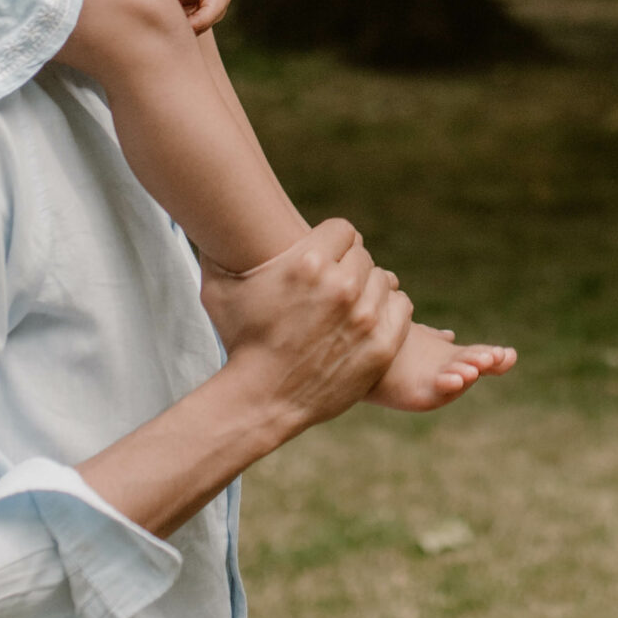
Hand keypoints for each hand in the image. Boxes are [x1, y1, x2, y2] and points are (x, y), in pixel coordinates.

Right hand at [199, 219, 411, 431]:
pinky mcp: (383, 344)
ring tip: (349, 306)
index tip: (328, 257)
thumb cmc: (241, 342)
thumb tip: (216, 218)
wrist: (262, 399)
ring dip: (369, 289)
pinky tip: (369, 319)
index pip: (344, 230)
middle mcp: (341, 285)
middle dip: (349, 267)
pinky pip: (401, 305)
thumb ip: (223, 249)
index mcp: (308, 263)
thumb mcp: (223, 289)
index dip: (334, 243)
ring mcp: (365, 316)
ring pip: (383, 279)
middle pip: (363, 255)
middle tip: (334, 287)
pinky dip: (389, 310)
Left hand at [371, 320, 515, 412]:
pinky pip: (436, 392)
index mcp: (451, 361)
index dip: (494, 356)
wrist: (361, 359)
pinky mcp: (418, 396)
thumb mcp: (416, 340)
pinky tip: (454, 378)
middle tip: (494, 358)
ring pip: (457, 380)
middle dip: (483, 362)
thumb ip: (433, 338)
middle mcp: (447, 374)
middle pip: (473, 367)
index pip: (479, 356)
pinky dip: (447, 385)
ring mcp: (434, 386)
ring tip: (474, 369)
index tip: (508, 355)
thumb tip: (448, 335)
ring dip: (467, 373)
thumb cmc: (390, 351)